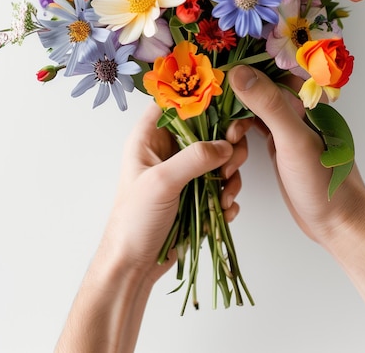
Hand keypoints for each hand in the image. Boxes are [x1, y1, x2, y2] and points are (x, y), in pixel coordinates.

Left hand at [55, 103, 248, 352]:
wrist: (134, 266)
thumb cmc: (134, 221)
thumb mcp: (161, 182)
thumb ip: (194, 158)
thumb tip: (226, 145)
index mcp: (149, 137)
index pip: (174, 102)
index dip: (199, 99)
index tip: (225, 109)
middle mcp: (168, 150)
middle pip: (207, 128)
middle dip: (225, 144)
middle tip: (231, 162)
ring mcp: (184, 172)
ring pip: (220, 157)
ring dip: (231, 174)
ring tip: (225, 195)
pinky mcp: (197, 194)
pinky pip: (222, 184)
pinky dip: (228, 195)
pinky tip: (223, 210)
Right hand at [228, 65, 364, 351]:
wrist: (338, 225)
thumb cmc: (324, 182)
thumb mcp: (294, 140)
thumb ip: (269, 105)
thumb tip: (238, 73)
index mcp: (305, 101)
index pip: (271, 70)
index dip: (244, 69)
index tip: (219, 75)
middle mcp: (295, 110)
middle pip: (257, 91)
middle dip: (234, 103)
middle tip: (221, 122)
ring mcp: (286, 130)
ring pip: (252, 114)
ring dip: (235, 126)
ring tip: (230, 148)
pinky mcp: (279, 150)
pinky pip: (253, 134)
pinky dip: (239, 142)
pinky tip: (233, 157)